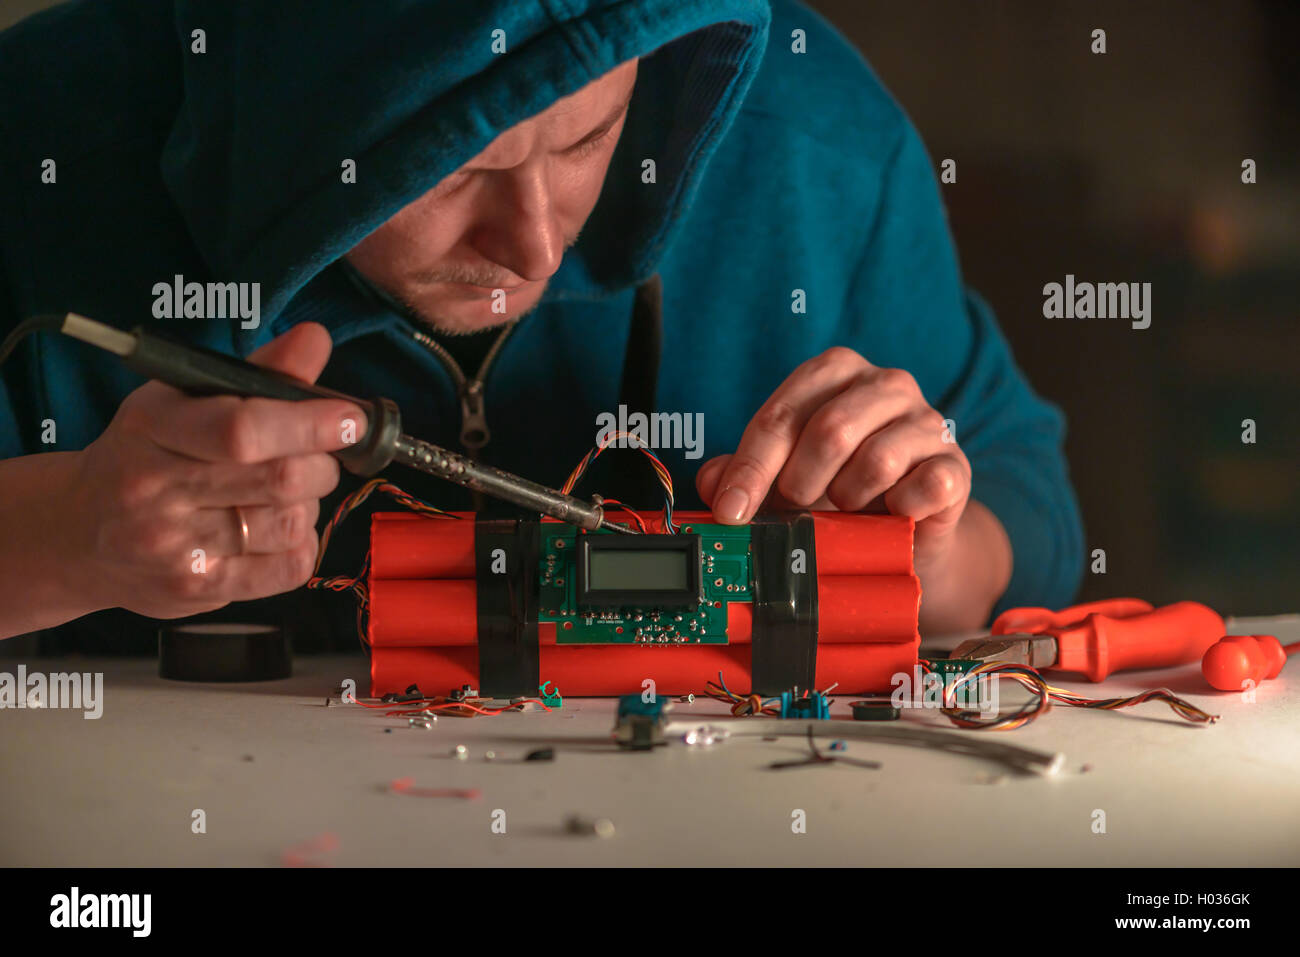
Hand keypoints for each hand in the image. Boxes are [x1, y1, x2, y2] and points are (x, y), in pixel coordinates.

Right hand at [62, 323, 363, 618]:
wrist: (80, 533)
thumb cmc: (144, 455)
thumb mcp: (182, 399)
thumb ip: (256, 373)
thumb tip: (315, 340)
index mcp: (154, 428)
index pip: (243, 429)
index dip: (311, 423)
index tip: (350, 418)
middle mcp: (159, 490)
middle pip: (280, 478)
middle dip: (321, 462)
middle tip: (318, 456)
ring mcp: (177, 547)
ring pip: (290, 523)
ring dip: (309, 503)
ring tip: (286, 493)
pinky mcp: (199, 589)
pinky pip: (289, 568)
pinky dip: (301, 544)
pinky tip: (277, 531)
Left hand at [695, 347, 970, 575]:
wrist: (902, 528)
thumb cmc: (834, 487)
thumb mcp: (781, 475)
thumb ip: (743, 472)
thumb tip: (712, 485)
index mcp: (836, 371)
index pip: (783, 414)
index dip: (751, 468)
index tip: (730, 513)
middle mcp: (886, 384)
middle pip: (829, 431)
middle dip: (800, 485)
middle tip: (795, 508)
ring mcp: (927, 421)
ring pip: (876, 461)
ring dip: (848, 499)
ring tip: (846, 508)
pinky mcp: (955, 465)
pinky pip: (923, 488)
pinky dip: (896, 510)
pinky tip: (889, 515)